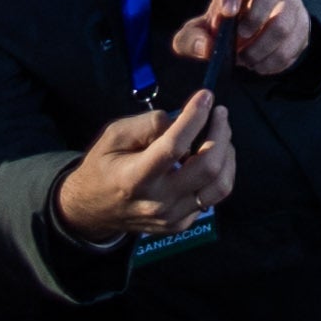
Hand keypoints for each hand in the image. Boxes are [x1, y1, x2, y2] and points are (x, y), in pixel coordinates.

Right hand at [51, 93, 233, 239]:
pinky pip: (213, 197)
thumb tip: (182, 120)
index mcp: (135, 178)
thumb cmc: (104, 166)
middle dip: (221, 133)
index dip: (195, 117)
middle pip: (208, 167)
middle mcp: (157, 202)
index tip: (206, 96)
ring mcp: (171, 217)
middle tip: (219, 113)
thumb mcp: (114, 135)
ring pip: (220, 186)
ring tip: (220, 134)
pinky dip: (219, 172)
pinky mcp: (180, 224)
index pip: (175, 146)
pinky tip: (208, 157)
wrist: (92, 210)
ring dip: (227, 154)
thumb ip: (147, 124)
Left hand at [184, 0, 308, 83]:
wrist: (250, 41)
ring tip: (247, 59)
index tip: (226, 13)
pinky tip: (260, 64)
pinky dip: (274, 60)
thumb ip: (191, 40)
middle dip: (256, 16)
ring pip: (285, 19)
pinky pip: (294, 41)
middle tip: (240, 39)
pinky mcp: (303, 20)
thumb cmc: (220, 29)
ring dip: (262, 47)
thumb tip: (205, 46)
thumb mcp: (198, 34)